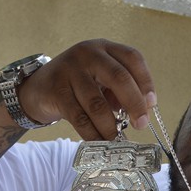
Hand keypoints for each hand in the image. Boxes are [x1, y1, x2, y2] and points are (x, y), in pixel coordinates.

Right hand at [20, 39, 156, 139]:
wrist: (39, 88)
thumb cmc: (78, 86)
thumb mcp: (100, 81)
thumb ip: (119, 91)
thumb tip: (141, 111)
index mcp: (104, 48)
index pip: (133, 58)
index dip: (146, 81)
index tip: (151, 104)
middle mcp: (88, 54)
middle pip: (119, 78)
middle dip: (134, 104)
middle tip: (141, 125)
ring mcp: (70, 71)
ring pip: (97, 104)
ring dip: (110, 127)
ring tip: (116, 139)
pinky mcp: (57, 91)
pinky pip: (80, 118)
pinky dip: (92, 134)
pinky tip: (99, 142)